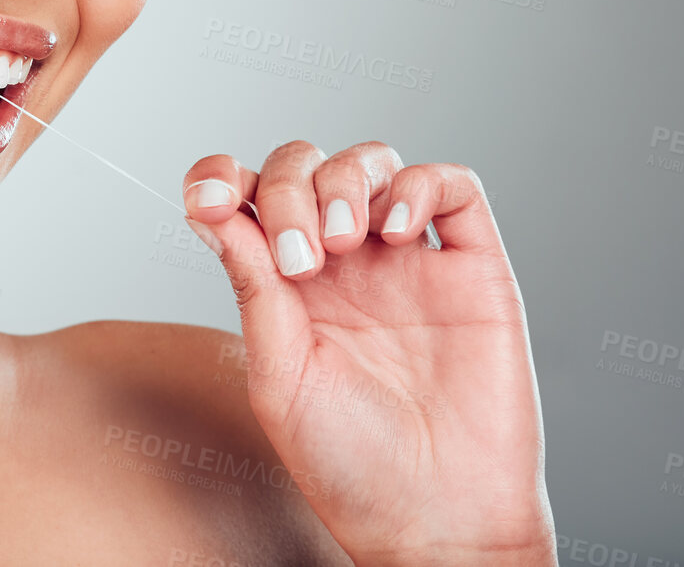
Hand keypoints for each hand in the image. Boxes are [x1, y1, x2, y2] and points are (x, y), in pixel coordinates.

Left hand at [182, 141, 557, 564]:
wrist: (436, 520)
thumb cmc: (350, 464)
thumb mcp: (279, 373)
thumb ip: (252, 286)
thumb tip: (209, 209)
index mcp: (286, 284)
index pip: (248, 197)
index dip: (224, 175)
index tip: (212, 194)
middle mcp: (345, 263)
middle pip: (305, 168)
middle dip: (289, 188)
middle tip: (299, 259)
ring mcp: (409, 261)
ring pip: (372, 162)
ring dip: (345, 182)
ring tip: (343, 244)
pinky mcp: (474, 269)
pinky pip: (454, 186)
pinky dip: (420, 185)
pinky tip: (397, 229)